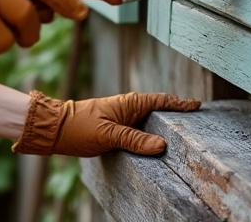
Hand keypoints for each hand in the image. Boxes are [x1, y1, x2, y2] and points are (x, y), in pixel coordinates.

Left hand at [11, 90, 200, 156]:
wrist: (53, 130)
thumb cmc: (79, 127)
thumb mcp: (108, 135)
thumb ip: (134, 140)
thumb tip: (162, 146)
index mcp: (129, 103)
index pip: (160, 101)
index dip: (179, 103)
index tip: (197, 105)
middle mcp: (128, 109)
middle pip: (158, 112)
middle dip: (175, 116)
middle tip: (196, 123)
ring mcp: (122, 120)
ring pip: (148, 123)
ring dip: (163, 128)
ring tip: (182, 137)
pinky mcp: (115, 131)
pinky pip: (139, 133)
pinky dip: (149, 137)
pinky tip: (156, 148)